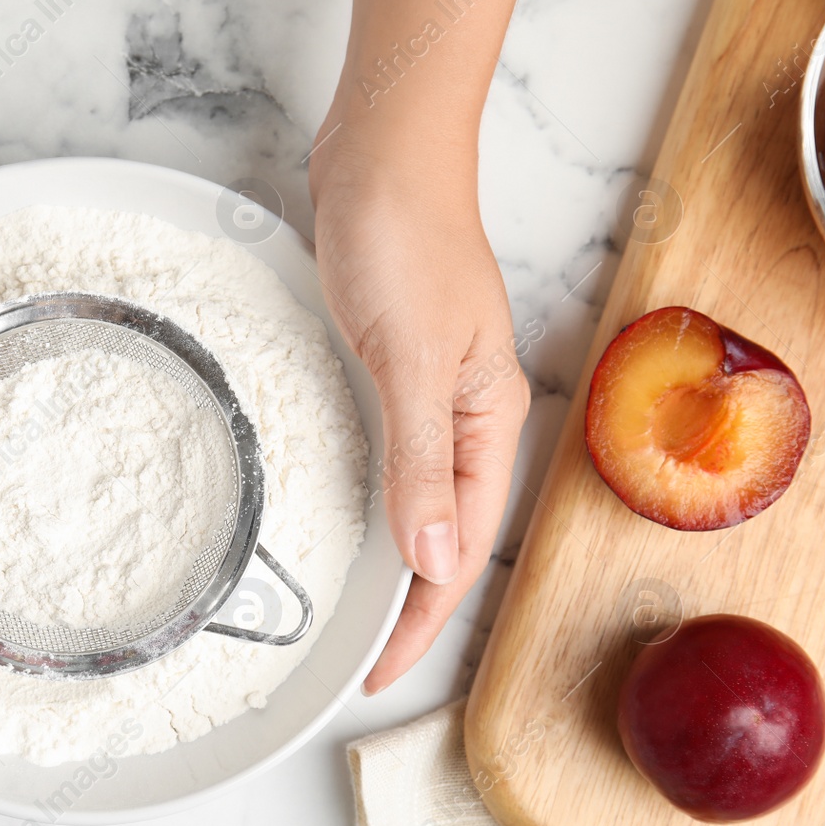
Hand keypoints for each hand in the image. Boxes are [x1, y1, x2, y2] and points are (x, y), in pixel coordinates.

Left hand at [309, 124, 529, 693]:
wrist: (381, 150)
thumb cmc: (405, 236)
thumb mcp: (413, 358)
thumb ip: (424, 461)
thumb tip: (435, 560)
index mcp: (488, 422)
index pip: (459, 550)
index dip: (421, 622)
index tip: (376, 675)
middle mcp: (465, 418)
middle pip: (442, 537)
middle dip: (408, 607)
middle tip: (355, 663)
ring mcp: (428, 393)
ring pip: (414, 502)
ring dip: (388, 559)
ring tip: (347, 616)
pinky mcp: (389, 368)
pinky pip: (384, 457)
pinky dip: (365, 501)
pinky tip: (336, 519)